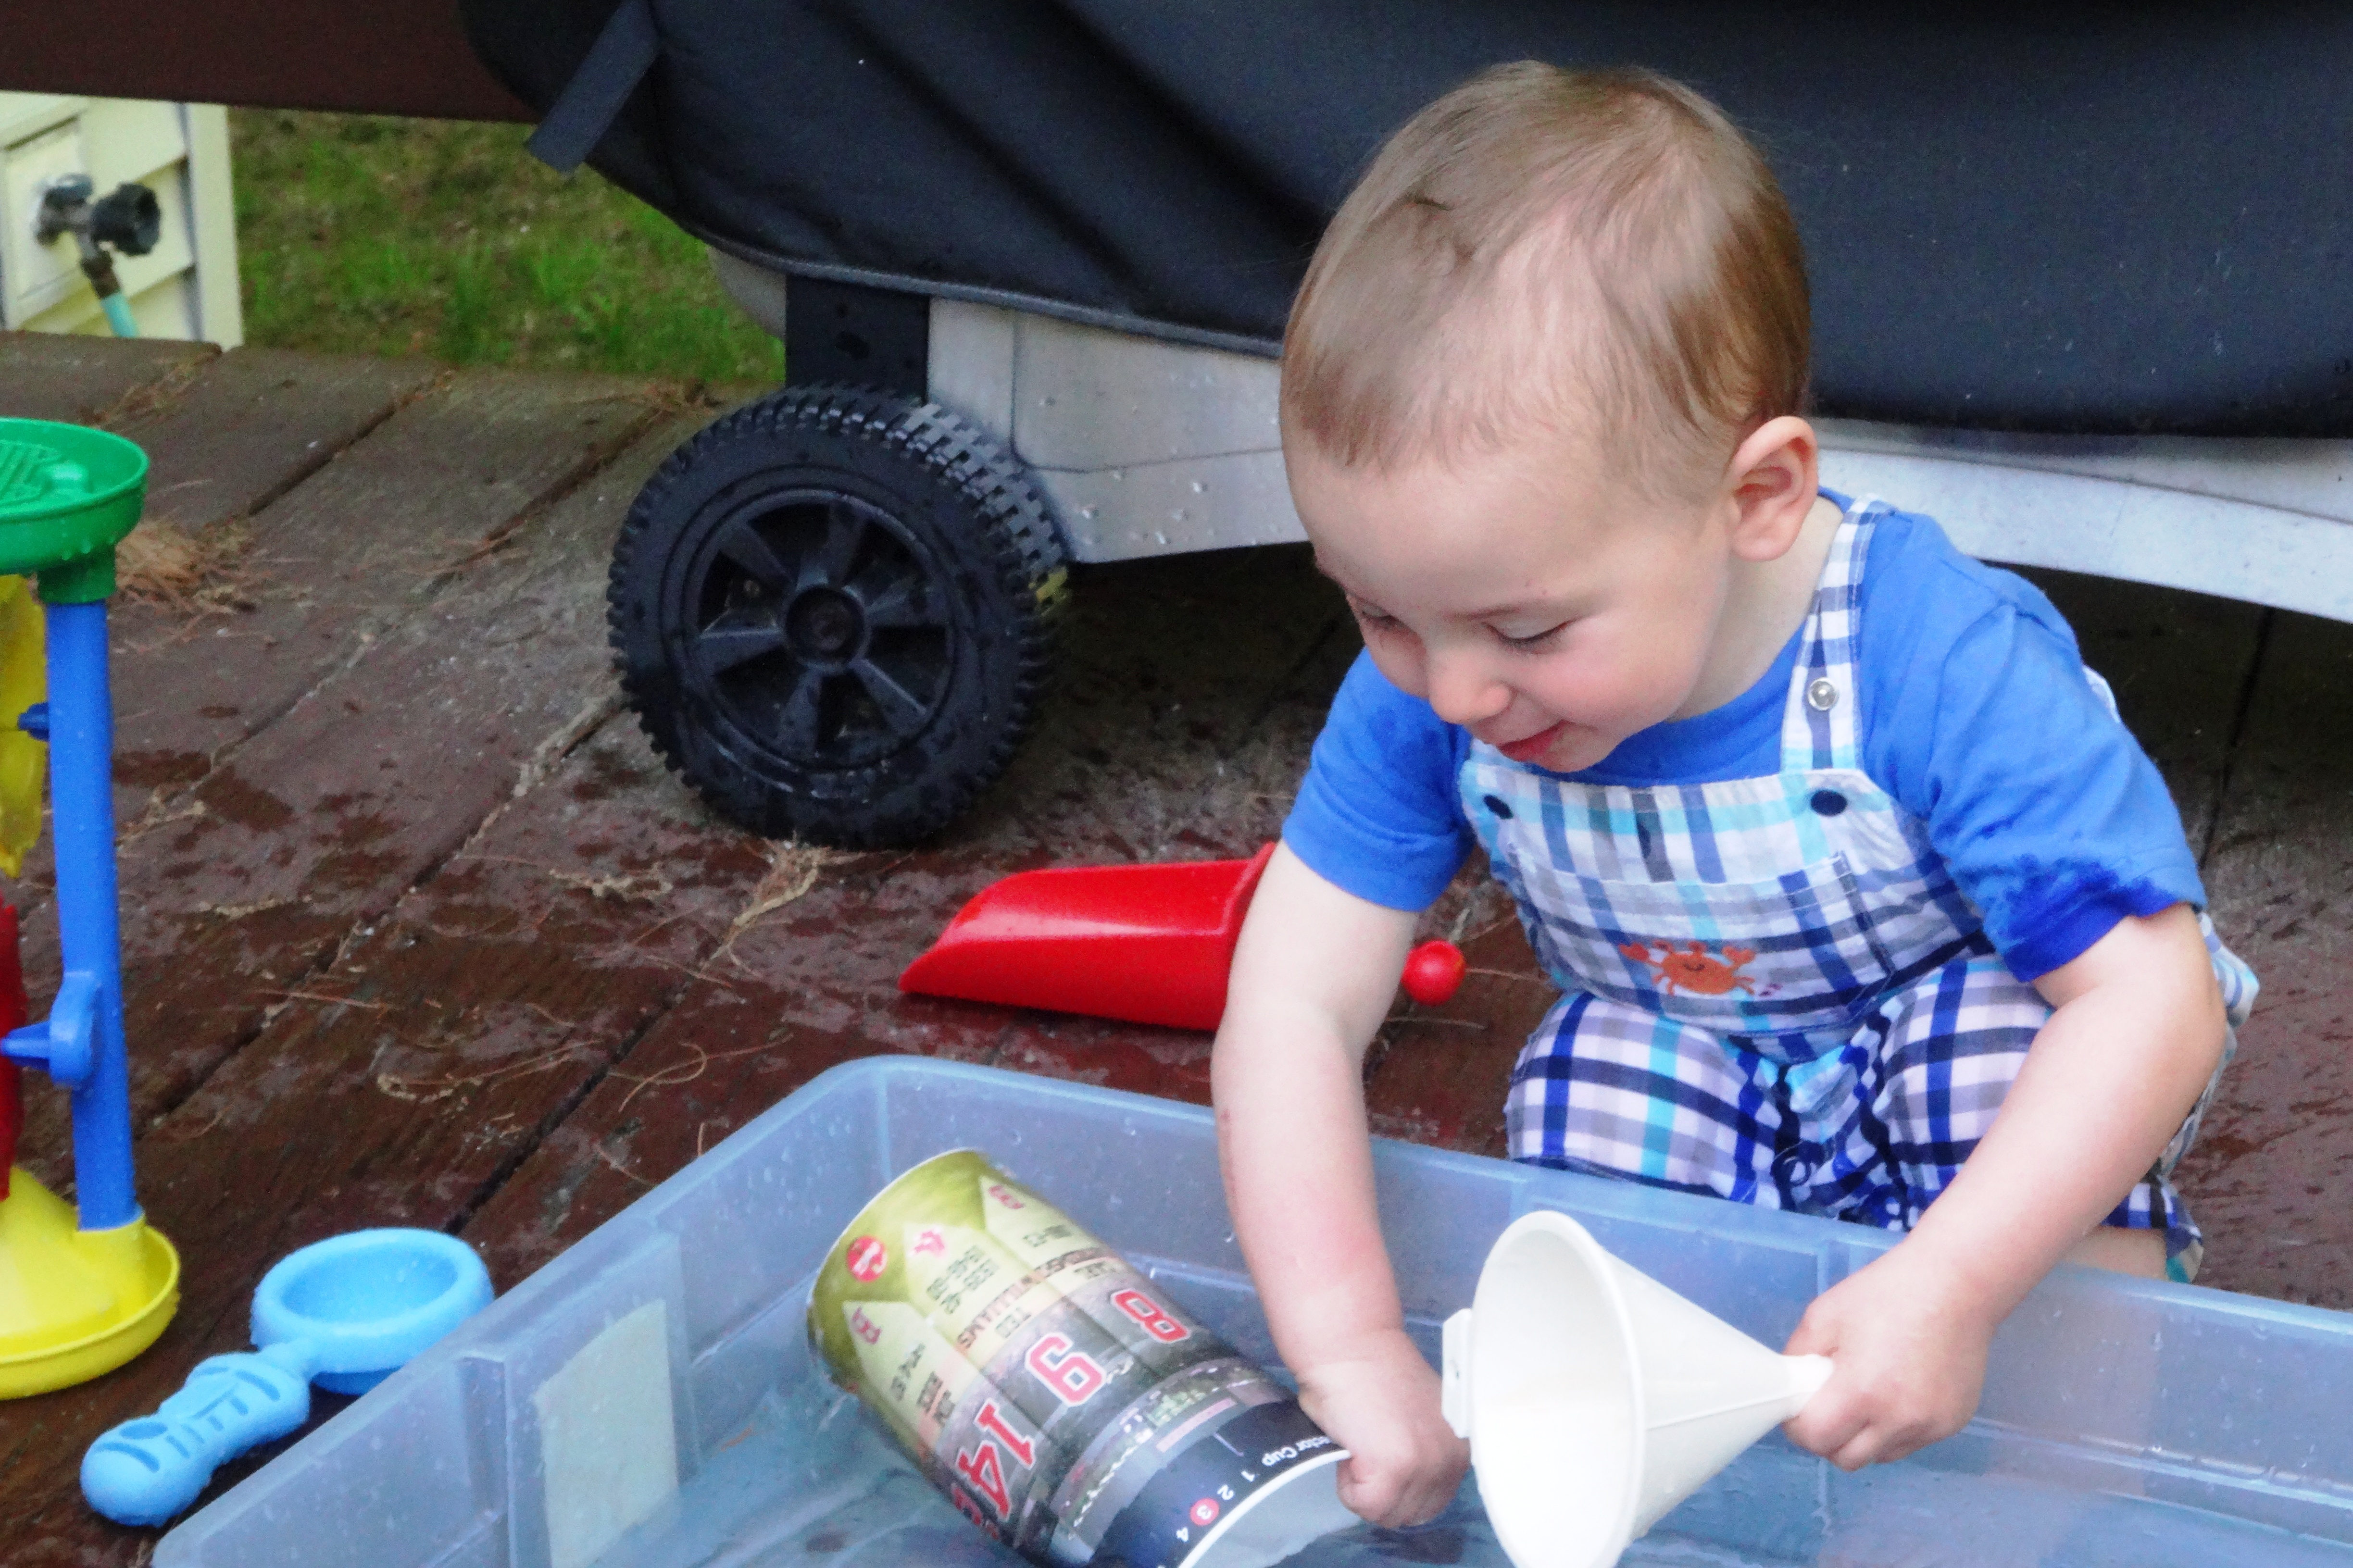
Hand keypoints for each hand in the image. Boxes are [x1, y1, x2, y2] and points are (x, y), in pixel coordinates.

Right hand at [1294, 1329, 1467, 1526]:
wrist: (1350, 1346)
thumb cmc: (1371, 1374)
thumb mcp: (1417, 1421)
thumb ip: (1423, 1452)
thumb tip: (1404, 1483)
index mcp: (1460, 1448)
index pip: (1432, 1502)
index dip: (1400, 1488)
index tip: (1381, 1457)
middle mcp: (1452, 1459)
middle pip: (1411, 1515)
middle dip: (1381, 1493)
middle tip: (1364, 1452)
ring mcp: (1426, 1465)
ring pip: (1386, 1514)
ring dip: (1362, 1489)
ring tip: (1357, 1446)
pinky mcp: (1395, 1470)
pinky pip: (1364, 1504)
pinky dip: (1347, 1485)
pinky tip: (1349, 1448)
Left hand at [1780, 1243, 1998, 1469]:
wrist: (1956, 1285)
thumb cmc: (1886, 1294)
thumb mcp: (1825, 1315)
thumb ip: (1799, 1357)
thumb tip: (1791, 1388)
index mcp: (1862, 1393)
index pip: (1817, 1440)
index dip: (1799, 1427)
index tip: (1798, 1409)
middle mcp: (1899, 1420)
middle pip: (1847, 1460)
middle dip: (1828, 1440)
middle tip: (1826, 1409)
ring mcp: (1931, 1426)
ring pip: (1882, 1456)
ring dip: (1864, 1438)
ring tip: (1865, 1399)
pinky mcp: (1954, 1423)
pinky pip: (1912, 1443)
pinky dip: (1896, 1430)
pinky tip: (1897, 1394)